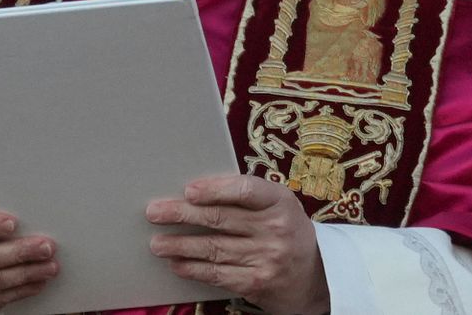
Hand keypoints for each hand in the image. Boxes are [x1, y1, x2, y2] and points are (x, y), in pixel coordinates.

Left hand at [147, 175, 328, 314]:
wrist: (317, 276)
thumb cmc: (286, 230)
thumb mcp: (278, 206)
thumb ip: (245, 196)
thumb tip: (193, 192)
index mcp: (280, 201)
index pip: (246, 190)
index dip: (215, 189)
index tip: (189, 190)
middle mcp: (275, 229)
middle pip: (221, 219)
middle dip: (182, 215)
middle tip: (154, 213)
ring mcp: (267, 258)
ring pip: (214, 249)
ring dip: (180, 246)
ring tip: (157, 243)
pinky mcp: (257, 283)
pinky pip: (218, 274)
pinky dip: (194, 269)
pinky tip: (177, 264)